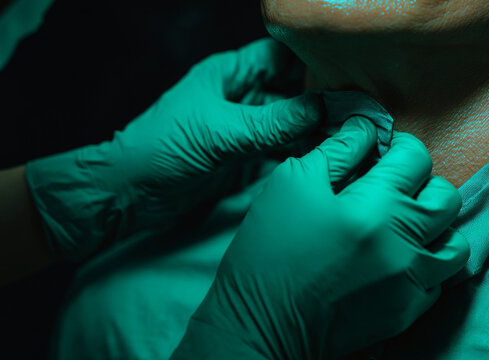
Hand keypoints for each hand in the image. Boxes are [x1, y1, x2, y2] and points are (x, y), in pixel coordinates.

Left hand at [24, 38, 322, 260]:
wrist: (129, 194)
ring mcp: (244, 128)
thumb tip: (322, 107)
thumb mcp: (220, 132)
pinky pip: (281, 149)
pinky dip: (301, 152)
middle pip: (292, 90)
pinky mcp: (244, 157)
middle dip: (323, 99)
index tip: (348, 74)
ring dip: (316, 129)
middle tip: (359, 111)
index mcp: (229, 75)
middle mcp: (241, 97)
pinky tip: (325, 157)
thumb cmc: (160, 149)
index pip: (280, 56)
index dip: (313, 61)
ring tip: (350, 135)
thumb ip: (272, 123)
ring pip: (290, 122)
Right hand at [172, 117, 469, 359]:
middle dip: (422, 183)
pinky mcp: (407, 312)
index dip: (399, 147)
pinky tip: (395, 259)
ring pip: (455, 242)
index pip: (416, 158)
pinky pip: (439, 279)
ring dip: (434, 226)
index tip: (382, 153)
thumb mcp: (291, 184)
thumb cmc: (269, 250)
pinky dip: (424, 263)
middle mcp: (403, 245)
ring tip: (404, 226)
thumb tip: (367, 127)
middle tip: (393, 188)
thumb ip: (338, 149)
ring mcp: (410, 283)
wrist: (263, 323)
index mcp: (374, 207)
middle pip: (445, 197)